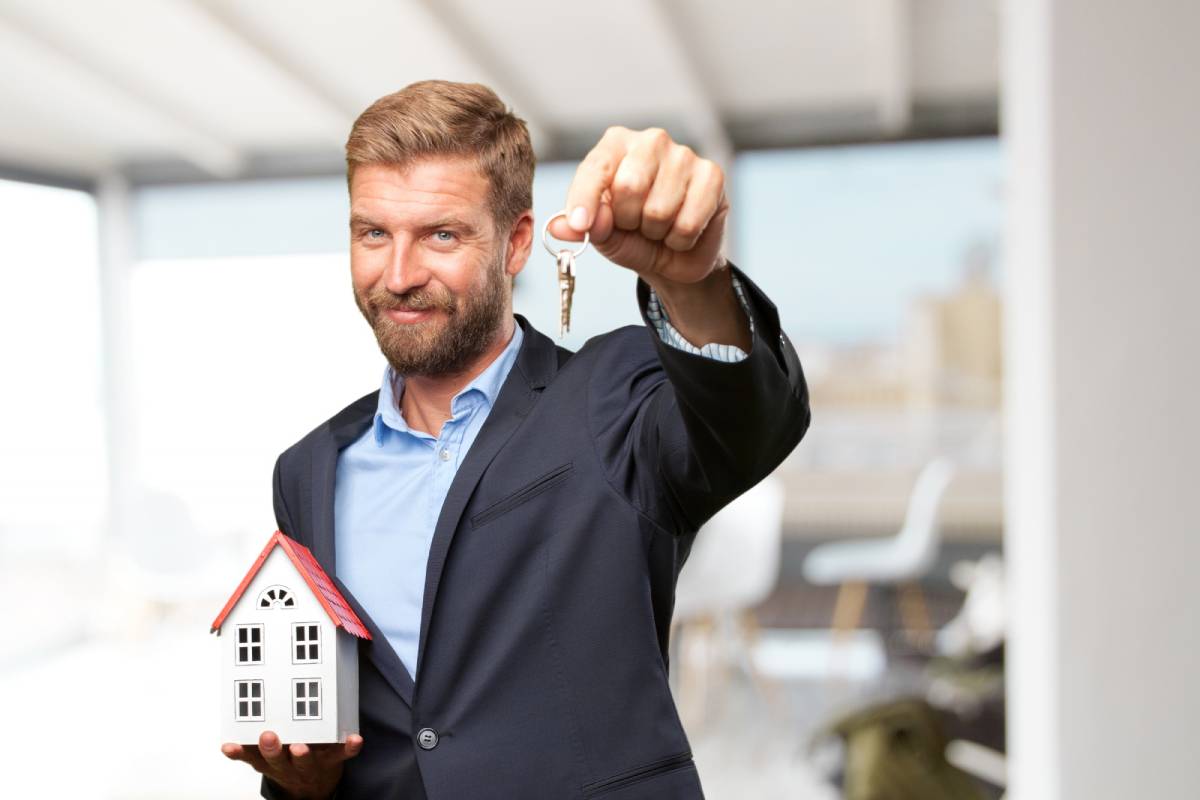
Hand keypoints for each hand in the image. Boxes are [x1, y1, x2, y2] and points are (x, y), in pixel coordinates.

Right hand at [221, 730, 362, 799]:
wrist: (313, 790)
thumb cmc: (288, 766)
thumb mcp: (266, 764)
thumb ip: (249, 753)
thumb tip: (225, 747)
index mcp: (272, 764)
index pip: (254, 758)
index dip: (242, 753)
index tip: (231, 745)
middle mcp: (290, 766)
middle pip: (279, 761)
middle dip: (272, 750)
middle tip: (268, 737)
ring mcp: (312, 764)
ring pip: (307, 761)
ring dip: (304, 754)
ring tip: (300, 747)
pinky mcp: (333, 760)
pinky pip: (343, 755)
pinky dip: (350, 748)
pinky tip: (356, 739)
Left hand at [547, 126, 728, 286]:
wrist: (674, 258)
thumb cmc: (632, 236)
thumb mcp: (601, 234)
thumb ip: (584, 226)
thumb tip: (566, 224)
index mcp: (616, 144)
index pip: (596, 168)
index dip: (585, 199)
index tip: (580, 223)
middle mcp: (651, 141)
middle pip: (629, 186)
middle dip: (628, 220)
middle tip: (634, 225)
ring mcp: (685, 155)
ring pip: (659, 210)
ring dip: (656, 233)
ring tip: (659, 227)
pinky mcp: (713, 176)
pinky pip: (687, 222)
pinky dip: (680, 239)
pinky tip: (682, 230)